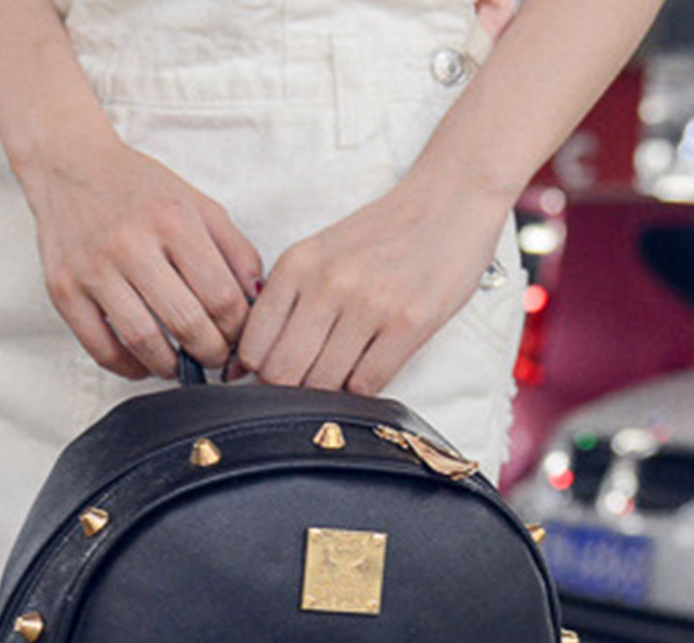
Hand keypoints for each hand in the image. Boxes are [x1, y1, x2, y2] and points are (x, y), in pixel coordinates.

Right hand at [21, 135, 263, 379]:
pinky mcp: (64, 290)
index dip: (237, 329)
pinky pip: (100, 348)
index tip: (237, 338)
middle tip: (214, 359)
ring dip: (170, 366)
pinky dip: (128, 367)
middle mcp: (132, 243)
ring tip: (181, 366)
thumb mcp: (197, 204)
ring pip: (144, 340)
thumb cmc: (138, 190)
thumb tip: (257, 300)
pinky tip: (143, 364)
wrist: (70, 165)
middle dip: (210, 353)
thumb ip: (235, 250)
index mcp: (173, 219)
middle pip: (187, 322)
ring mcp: (94, 269)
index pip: (221, 296)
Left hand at [236, 173, 510, 395]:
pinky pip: (366, 385)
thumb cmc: (382, 234)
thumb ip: (284, 302)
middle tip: (309, 379)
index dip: (259, 371)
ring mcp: (369, 305)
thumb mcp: (319, 253)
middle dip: (290, 389)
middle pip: (283, 373)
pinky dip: (362, 390)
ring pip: (323, 385)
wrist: (450, 200)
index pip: (254, 348)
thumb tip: (243, 366)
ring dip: (329, 390)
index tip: (277, 370)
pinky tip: (369, 366)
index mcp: (297, 265)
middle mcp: (328, 283)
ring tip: (343, 369)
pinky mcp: (408, 323)